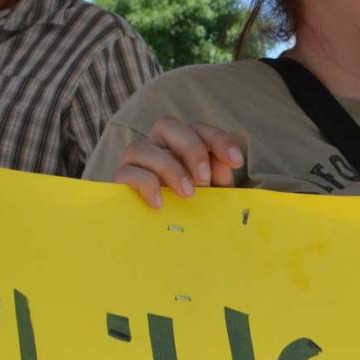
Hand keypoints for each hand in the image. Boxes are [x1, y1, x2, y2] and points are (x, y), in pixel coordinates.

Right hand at [115, 116, 244, 207]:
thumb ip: (219, 176)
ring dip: (168, 168)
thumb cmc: (195, 207)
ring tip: (187, 194)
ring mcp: (137, 161)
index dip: (219, 140)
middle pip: (167, 125)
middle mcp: (157, 145)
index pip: (199, 129)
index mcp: (183, 143)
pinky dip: (146, 184)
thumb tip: (222, 164)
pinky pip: (126, 172)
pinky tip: (161, 203)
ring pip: (140, 146)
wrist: (170, 235)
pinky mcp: (122, 180)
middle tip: (204, 179)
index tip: (237, 162)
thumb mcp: (213, 193)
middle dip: (191, 149)